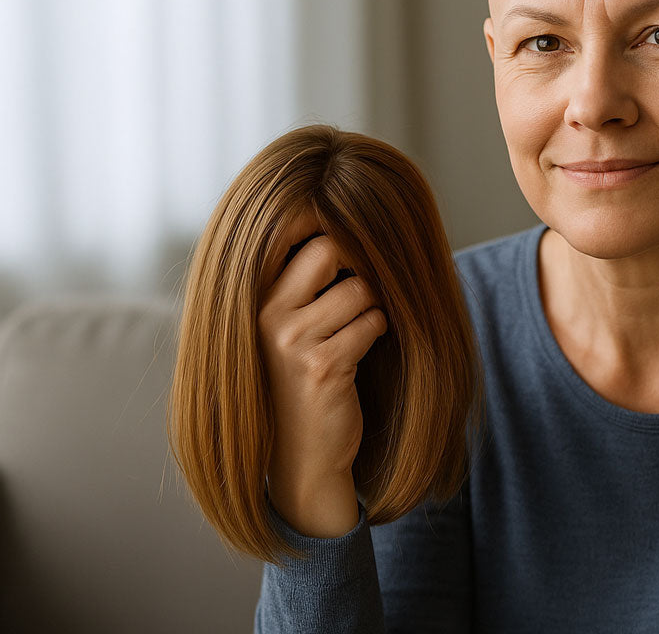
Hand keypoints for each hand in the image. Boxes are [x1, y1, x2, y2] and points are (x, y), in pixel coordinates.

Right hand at [257, 231, 387, 537]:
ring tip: (358, 331)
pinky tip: (361, 352)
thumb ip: (298, 286)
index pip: (292, 236)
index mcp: (252, 300)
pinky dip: (378, 331)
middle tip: (359, 292)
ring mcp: (291, 341)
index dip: (330, 237)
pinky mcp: (323, 366)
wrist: (303, 457)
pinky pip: (372, 322)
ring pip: (359, 288)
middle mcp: (265, 316)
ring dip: (372, 306)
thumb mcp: (286, 331)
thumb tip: (338, 229)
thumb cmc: (300, 384)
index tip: (348, 252)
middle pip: (327, 248)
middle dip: (356, 265)